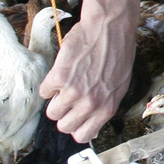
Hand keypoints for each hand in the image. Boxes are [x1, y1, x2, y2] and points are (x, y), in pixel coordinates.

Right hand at [39, 10, 134, 141]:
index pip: (82, 136)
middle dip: (64, 115)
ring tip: (65, 84)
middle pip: (63, 127)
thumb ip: (104, 107)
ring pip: (52, 112)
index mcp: (106, 108)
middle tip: (68, 99)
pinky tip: (61, 72)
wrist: (109, 27)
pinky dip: (49, 84)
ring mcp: (73, 92)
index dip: (76, 127)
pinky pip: (44, 92)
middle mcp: (90, 104)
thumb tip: (92, 127)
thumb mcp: (119, 86)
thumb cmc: (118, 54)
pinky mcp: (59, 77)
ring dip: (55, 99)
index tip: (74, 118)